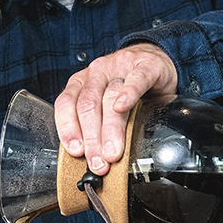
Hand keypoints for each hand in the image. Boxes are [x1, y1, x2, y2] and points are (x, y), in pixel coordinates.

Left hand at [56, 43, 177, 173]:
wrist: (156, 62)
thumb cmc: (129, 87)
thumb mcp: (106, 103)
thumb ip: (96, 126)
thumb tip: (92, 159)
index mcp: (82, 82)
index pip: (66, 104)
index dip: (68, 129)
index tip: (76, 151)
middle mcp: (97, 72)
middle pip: (88, 105)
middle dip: (92, 138)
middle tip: (98, 161)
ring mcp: (120, 66)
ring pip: (109, 97)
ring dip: (109, 128)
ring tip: (113, 151)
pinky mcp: (145, 65)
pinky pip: (135, 79)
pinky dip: (128, 94)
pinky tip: (123, 106)